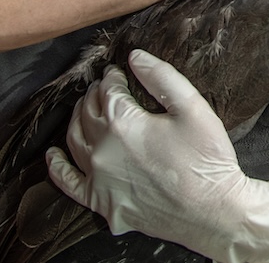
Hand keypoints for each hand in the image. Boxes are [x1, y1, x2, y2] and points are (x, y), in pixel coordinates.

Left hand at [46, 49, 268, 262]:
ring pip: (74, 141)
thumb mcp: (192, 108)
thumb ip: (162, 77)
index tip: (118, 72)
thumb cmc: (207, 160)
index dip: (112, 77)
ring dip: (77, 120)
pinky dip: (57, 167)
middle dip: (94, 96)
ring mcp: (99, 180)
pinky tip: (53, 155)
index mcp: (123, 123)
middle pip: (86, 113)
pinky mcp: (102, 203)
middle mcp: (102, 151)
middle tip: (104, 89)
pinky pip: (68, 183)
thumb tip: (134, 56)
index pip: (107, 90)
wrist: (214, 212)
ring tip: (86, 110)